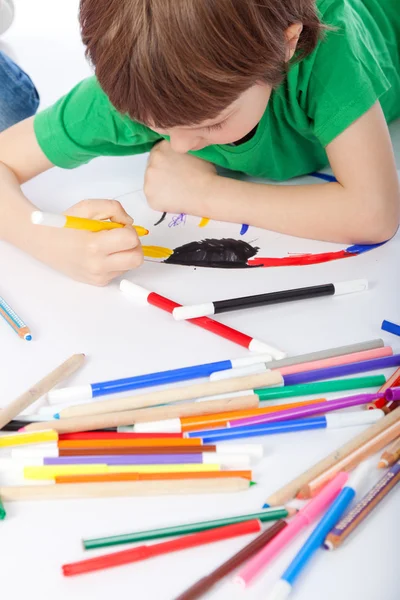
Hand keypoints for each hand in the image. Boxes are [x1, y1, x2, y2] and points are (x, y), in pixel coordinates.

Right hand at [29, 199, 143, 284]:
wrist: (45, 244)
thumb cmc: (65, 226)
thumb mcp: (87, 207)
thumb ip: (113, 208)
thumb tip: (129, 221)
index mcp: (94, 245)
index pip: (131, 239)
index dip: (129, 229)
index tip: (119, 225)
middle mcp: (97, 264)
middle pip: (137, 259)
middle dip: (135, 245)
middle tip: (122, 236)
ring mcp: (99, 276)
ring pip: (130, 265)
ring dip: (126, 253)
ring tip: (109, 244)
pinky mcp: (99, 282)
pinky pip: (120, 271)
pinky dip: (117, 261)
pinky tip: (103, 253)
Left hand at [144, 141, 216, 215]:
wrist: (206, 193)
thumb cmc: (205, 172)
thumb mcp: (191, 151)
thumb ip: (179, 150)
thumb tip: (176, 154)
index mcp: (161, 147)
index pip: (159, 153)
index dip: (167, 161)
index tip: (175, 169)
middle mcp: (151, 162)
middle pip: (153, 167)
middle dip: (162, 173)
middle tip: (175, 180)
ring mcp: (148, 180)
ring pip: (152, 183)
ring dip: (160, 186)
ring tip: (176, 191)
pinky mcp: (150, 197)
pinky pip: (153, 198)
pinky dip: (161, 200)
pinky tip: (173, 200)